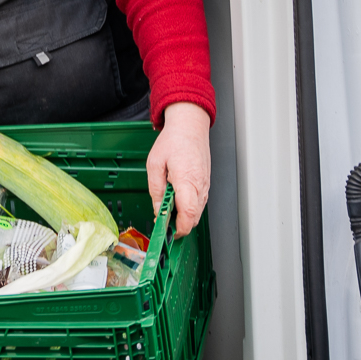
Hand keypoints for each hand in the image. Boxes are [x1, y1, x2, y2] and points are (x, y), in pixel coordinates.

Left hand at [147, 102, 210, 237]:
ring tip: (168, 209)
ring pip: (197, 212)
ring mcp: (205, 186)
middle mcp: (200, 186)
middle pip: (194, 217)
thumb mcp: (154, 164)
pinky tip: (176, 200)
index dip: (179, 227)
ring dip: (184, 216)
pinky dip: (189, 207)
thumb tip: (157, 210)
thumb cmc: (173, 141)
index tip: (168, 232)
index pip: (188, 213)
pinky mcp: (206, 184)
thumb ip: (156, 190)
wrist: (190, 127)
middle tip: (163, 222)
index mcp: (187, 180)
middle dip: (179, 225)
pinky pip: (199, 203)